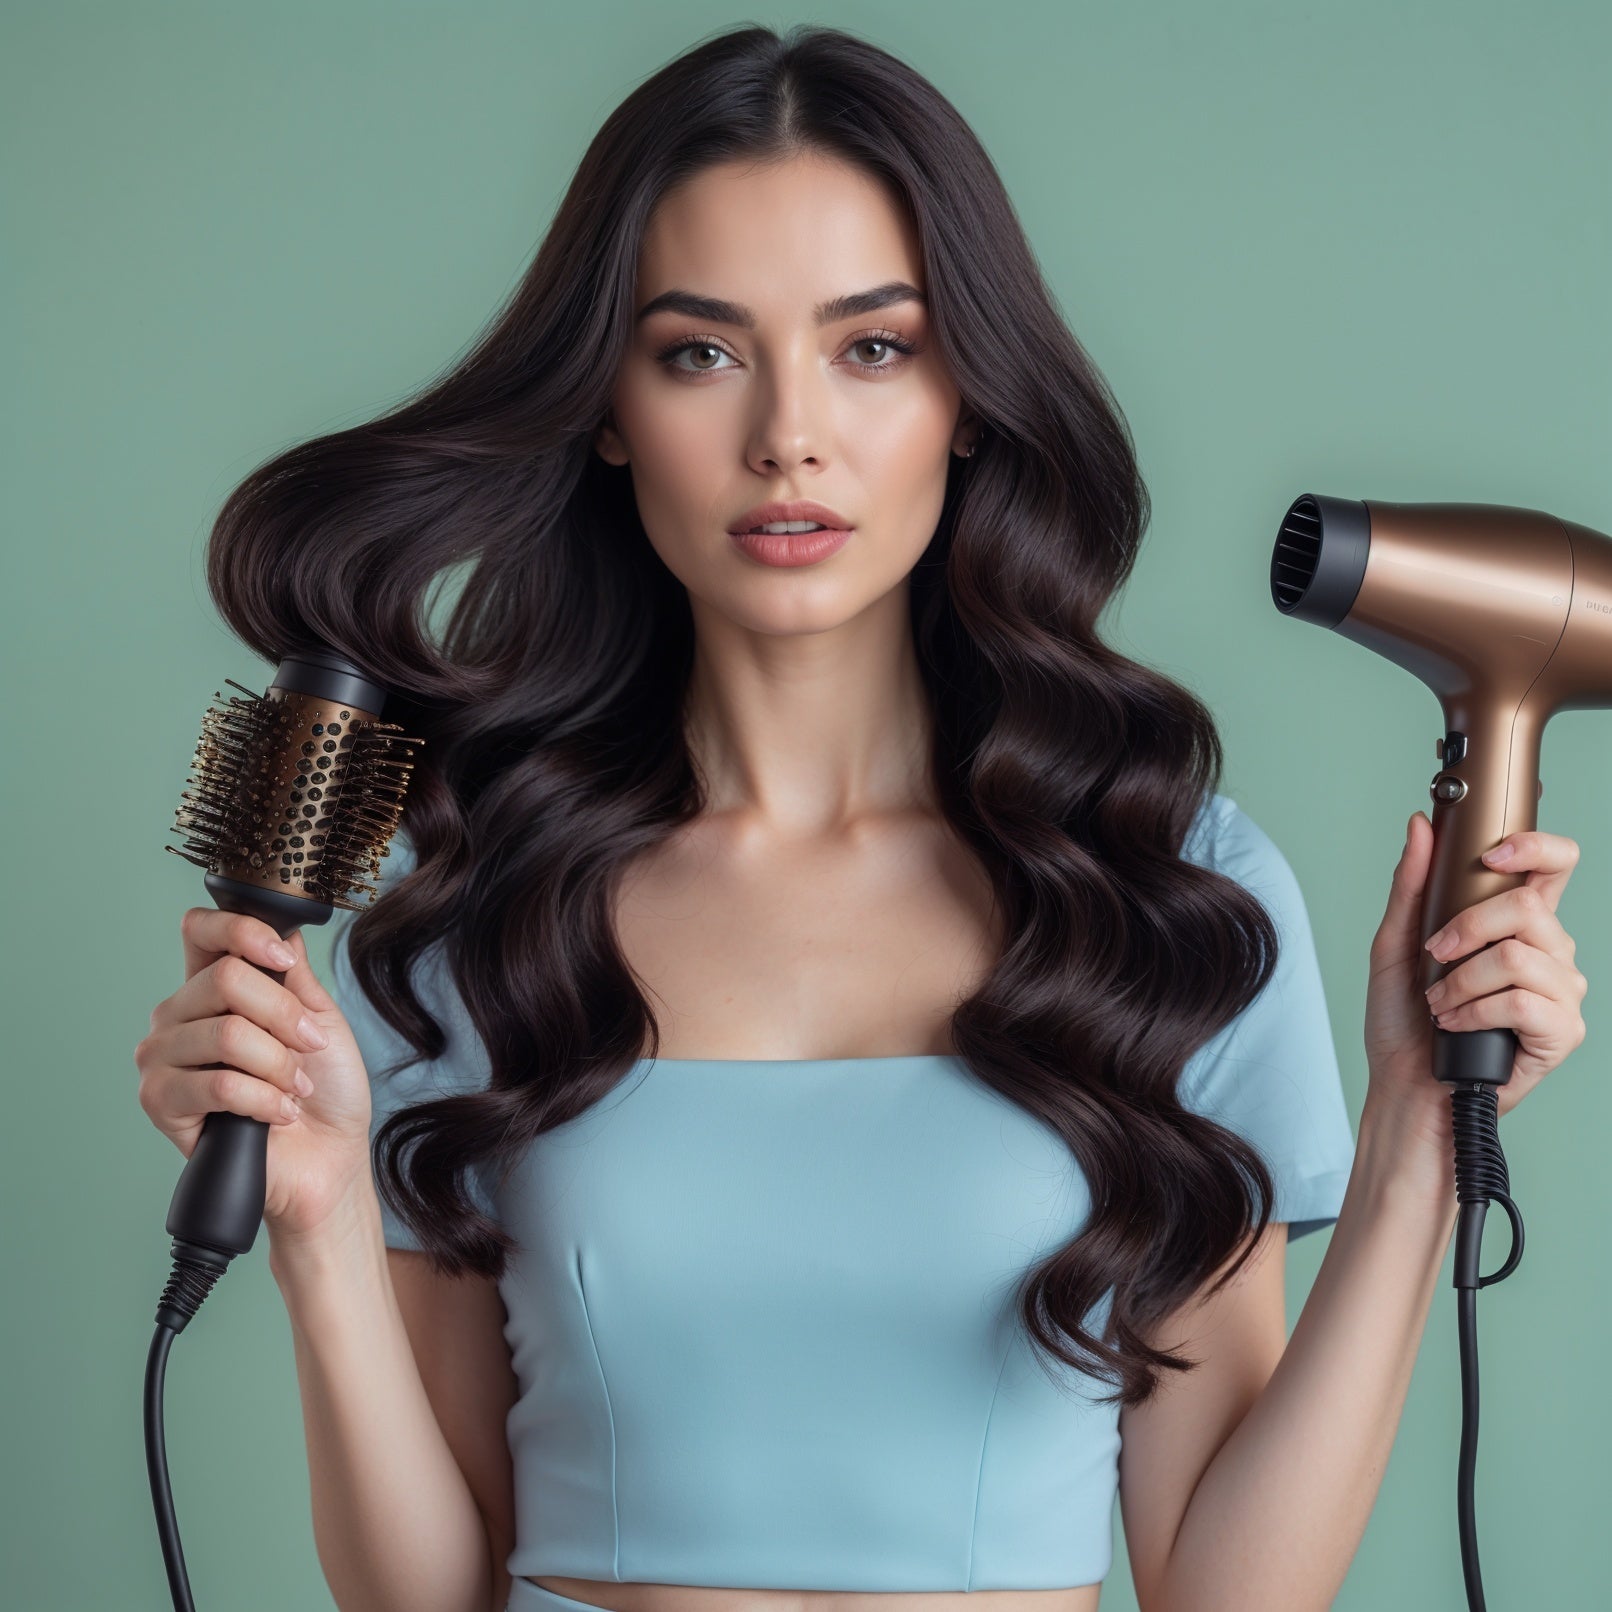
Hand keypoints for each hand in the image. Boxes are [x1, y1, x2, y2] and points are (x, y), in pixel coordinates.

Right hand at [135, 910, 376, 1238]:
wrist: (329, 1159)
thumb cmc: (324, 1091)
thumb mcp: (320, 1019)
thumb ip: (293, 975)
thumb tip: (282, 928)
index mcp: (212, 988)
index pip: (200, 930)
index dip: (241, 931)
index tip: (283, 958)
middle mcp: (178, 1017)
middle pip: (226, 979)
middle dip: (284, 1017)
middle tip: (307, 1049)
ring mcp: (163, 1058)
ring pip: (226, 1034)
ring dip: (278, 1065)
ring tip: (292, 1088)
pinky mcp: (161, 1103)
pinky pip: (217, 1084)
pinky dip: (264, 1099)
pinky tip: (277, 1114)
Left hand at [1365, 813, 1586, 1133]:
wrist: (1406, 1084)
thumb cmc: (1405, 1018)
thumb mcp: (1396, 943)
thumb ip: (1410, 885)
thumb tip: (1420, 826)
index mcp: (1517, 923)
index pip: (1554, 865)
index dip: (1534, 846)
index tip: (1490, 853)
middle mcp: (1548, 952)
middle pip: (1528, 906)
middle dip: (1466, 928)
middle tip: (1433, 954)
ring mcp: (1560, 991)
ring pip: (1518, 956)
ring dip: (1460, 980)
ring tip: (1440, 1002)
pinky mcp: (1561, 1031)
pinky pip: (1521, 1001)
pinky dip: (1473, 1011)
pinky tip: (1456, 1024)